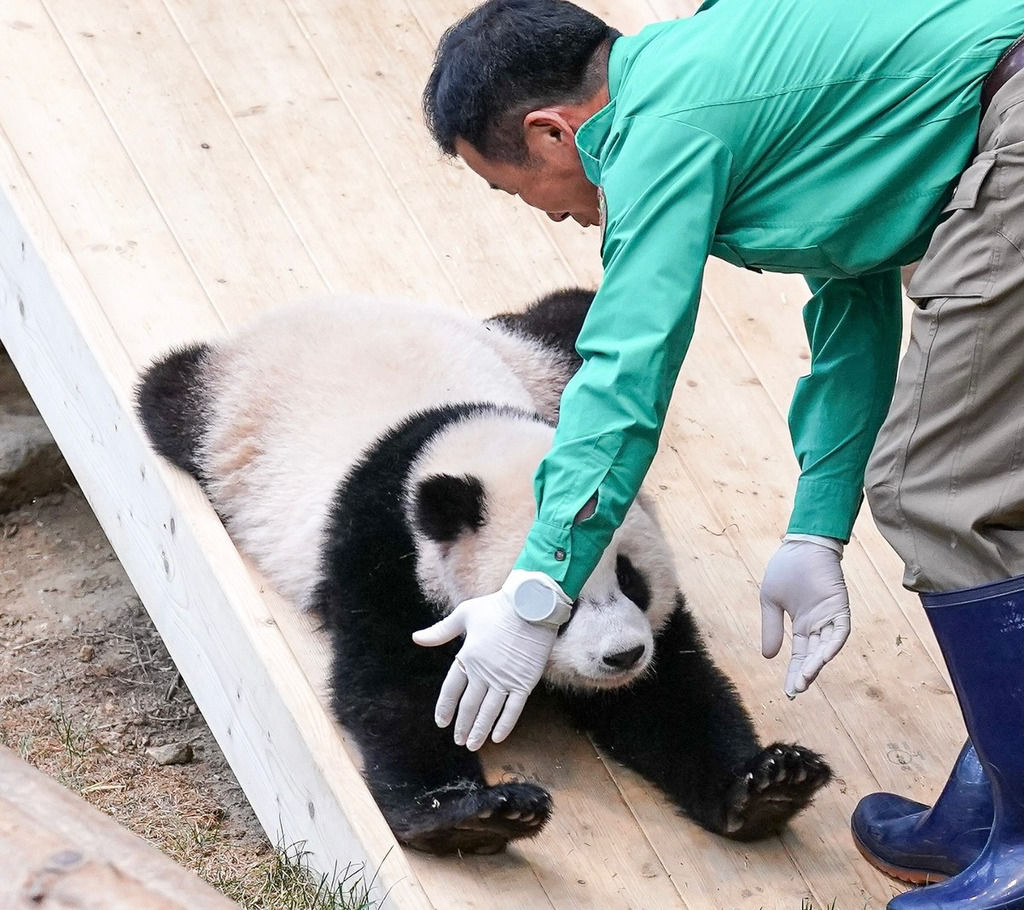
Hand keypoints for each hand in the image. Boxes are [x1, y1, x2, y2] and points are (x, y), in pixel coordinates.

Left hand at [412, 571, 567, 750]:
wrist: (531, 604)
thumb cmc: (497, 607)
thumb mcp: (464, 615)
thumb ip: (440, 631)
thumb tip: (416, 638)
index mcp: (468, 657)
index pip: (452, 689)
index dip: (445, 707)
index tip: (442, 722)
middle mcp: (484, 672)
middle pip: (469, 705)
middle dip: (463, 725)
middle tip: (459, 740)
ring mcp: (505, 679)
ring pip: (488, 712)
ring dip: (479, 730)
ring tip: (473, 744)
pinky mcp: (524, 682)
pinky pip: (513, 709)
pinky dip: (504, 725)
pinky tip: (497, 737)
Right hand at [760, 534, 850, 697]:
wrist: (800, 545)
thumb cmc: (785, 569)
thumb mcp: (770, 601)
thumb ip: (771, 628)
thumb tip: (768, 657)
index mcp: (802, 625)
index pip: (800, 655)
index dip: (794, 672)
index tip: (788, 692)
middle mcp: (818, 625)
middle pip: (813, 656)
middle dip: (805, 673)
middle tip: (796, 690)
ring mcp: (829, 617)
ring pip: (826, 647)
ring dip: (817, 663)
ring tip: (804, 678)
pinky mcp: (839, 607)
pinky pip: (839, 631)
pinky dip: (832, 644)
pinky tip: (822, 657)